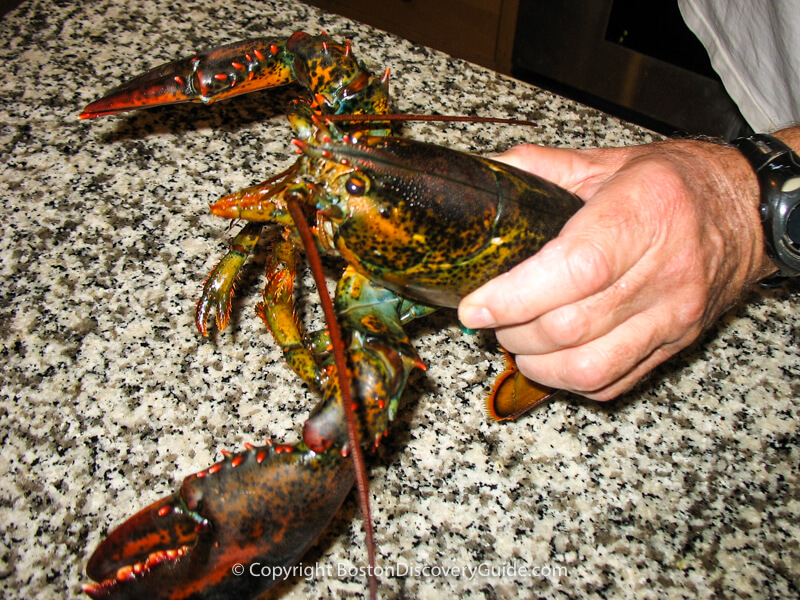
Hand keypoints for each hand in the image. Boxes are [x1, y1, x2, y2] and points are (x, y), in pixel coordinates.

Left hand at [458, 139, 774, 399]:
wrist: (751, 211)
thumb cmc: (676, 183)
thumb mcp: (609, 162)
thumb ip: (540, 167)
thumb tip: (482, 172)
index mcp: (644, 211)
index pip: (574, 269)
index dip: (515, 295)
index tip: (475, 306)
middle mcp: (664, 270)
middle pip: (571, 326)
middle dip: (513, 330)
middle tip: (491, 316)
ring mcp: (673, 315)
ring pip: (589, 367)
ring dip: (537, 364)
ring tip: (516, 341)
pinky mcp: (676, 344)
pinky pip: (613, 383)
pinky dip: (570, 381)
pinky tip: (552, 359)